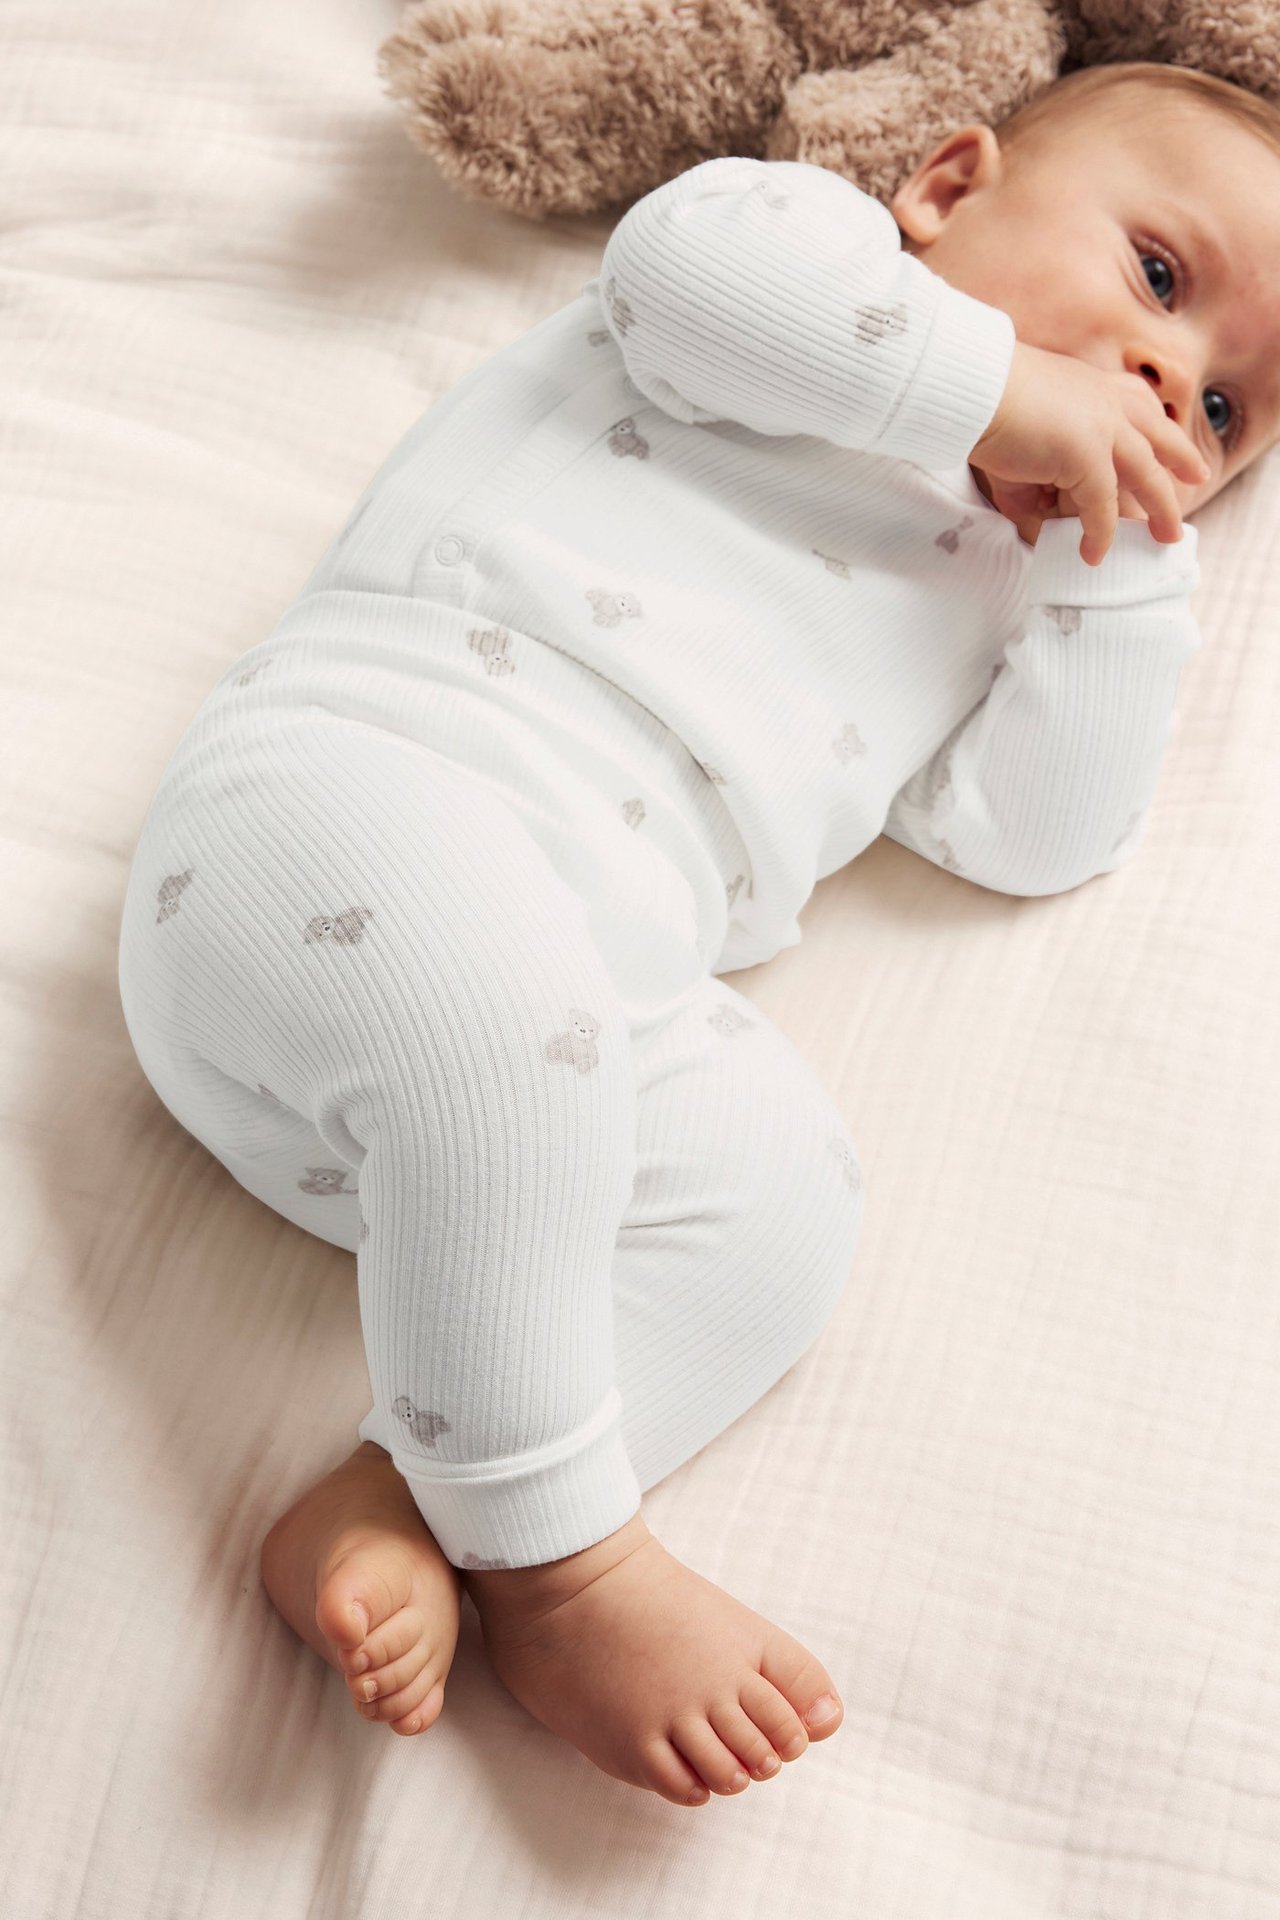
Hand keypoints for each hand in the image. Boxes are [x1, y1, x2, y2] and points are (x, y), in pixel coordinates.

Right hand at [970, 340, 1209, 564]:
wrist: (975, 386)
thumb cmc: (988, 403)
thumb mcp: (1025, 435)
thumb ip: (1039, 473)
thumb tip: (1042, 515)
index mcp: (1094, 386)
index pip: (1140, 404)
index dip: (1159, 424)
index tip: (1173, 433)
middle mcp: (1108, 402)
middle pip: (1157, 437)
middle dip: (1180, 460)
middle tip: (1198, 479)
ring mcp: (1104, 428)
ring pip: (1146, 474)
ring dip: (1160, 508)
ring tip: (1168, 536)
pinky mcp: (1089, 456)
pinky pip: (1102, 506)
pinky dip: (1099, 534)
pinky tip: (1093, 554)